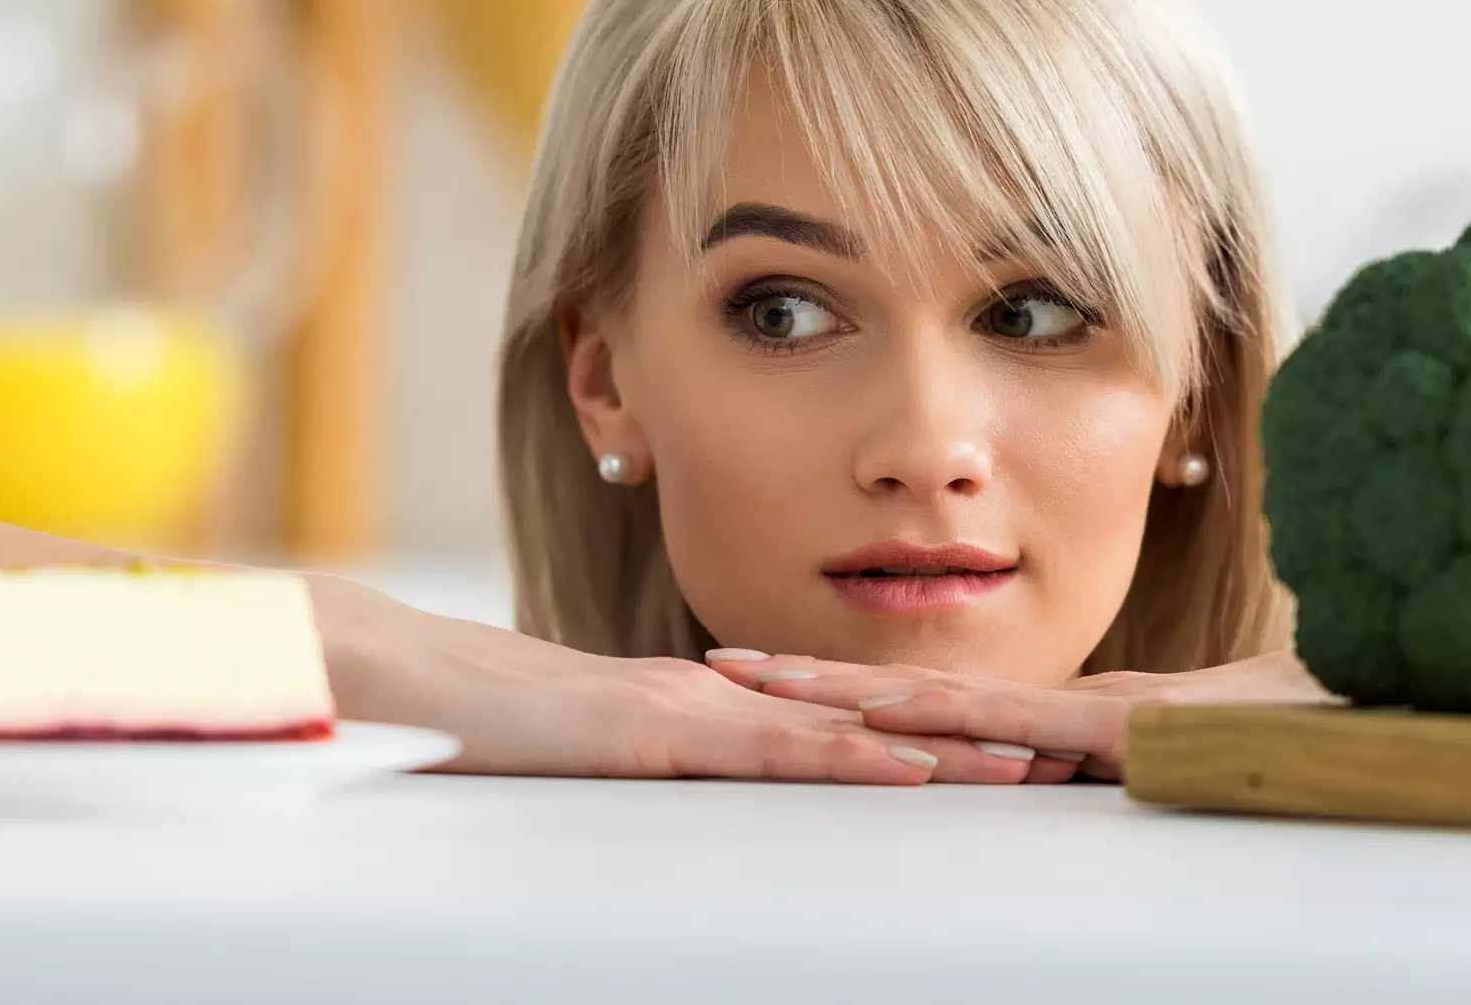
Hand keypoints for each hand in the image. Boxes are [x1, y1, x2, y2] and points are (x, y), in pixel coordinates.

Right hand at [307, 577, 1040, 783]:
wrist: (409, 686)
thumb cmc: (495, 729)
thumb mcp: (602, 757)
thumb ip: (664, 764)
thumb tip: (714, 783)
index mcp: (709, 705)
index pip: (839, 723)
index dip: (928, 735)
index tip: (1009, 749)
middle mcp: (716, 697)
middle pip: (863, 722)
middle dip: (964, 738)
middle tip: (1062, 751)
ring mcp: (690, 709)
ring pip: (839, 733)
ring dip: (936, 750)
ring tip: (1023, 765)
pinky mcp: (656, 733)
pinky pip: (767, 754)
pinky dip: (846, 762)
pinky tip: (904, 772)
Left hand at [700, 647, 1320, 779]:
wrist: (1378, 725)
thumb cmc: (1296, 748)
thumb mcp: (1179, 773)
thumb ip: (1120, 768)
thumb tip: (1074, 775)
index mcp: (1066, 716)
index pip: (934, 702)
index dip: (850, 684)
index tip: (771, 677)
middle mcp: (1060, 705)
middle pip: (911, 689)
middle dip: (813, 677)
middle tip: (720, 662)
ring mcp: (1084, 713)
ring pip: (941, 700)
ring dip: (846, 690)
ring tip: (761, 681)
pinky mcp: (1119, 732)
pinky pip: (1017, 726)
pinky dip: (945, 719)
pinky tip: (882, 715)